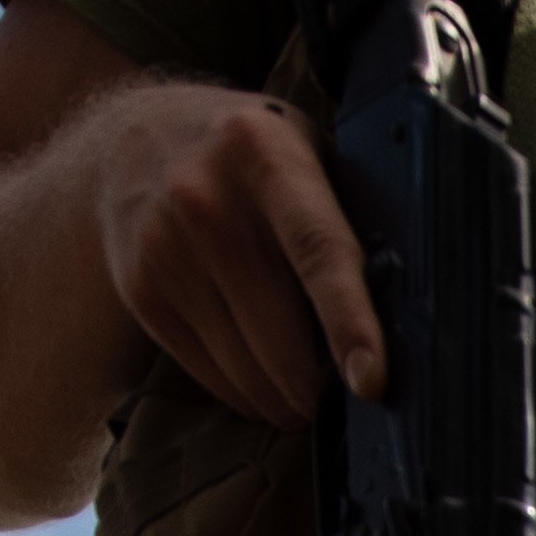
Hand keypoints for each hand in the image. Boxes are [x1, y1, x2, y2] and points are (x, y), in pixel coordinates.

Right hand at [90, 80, 383, 420]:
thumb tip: (407, 311)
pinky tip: (259, 368)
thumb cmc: (246, 156)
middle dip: (321, 386)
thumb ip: (348, 214)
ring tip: (301, 379)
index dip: (350, 324)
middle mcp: (207, 204)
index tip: (370, 382)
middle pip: (282, 338)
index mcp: (266, 158)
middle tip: (342, 385)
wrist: (128, 138)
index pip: (318, 252)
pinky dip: (247, 392)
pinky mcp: (141, 292)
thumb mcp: (303, 151)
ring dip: (286, 397)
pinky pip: (212, 377)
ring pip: (248, 373)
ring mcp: (165, 251)